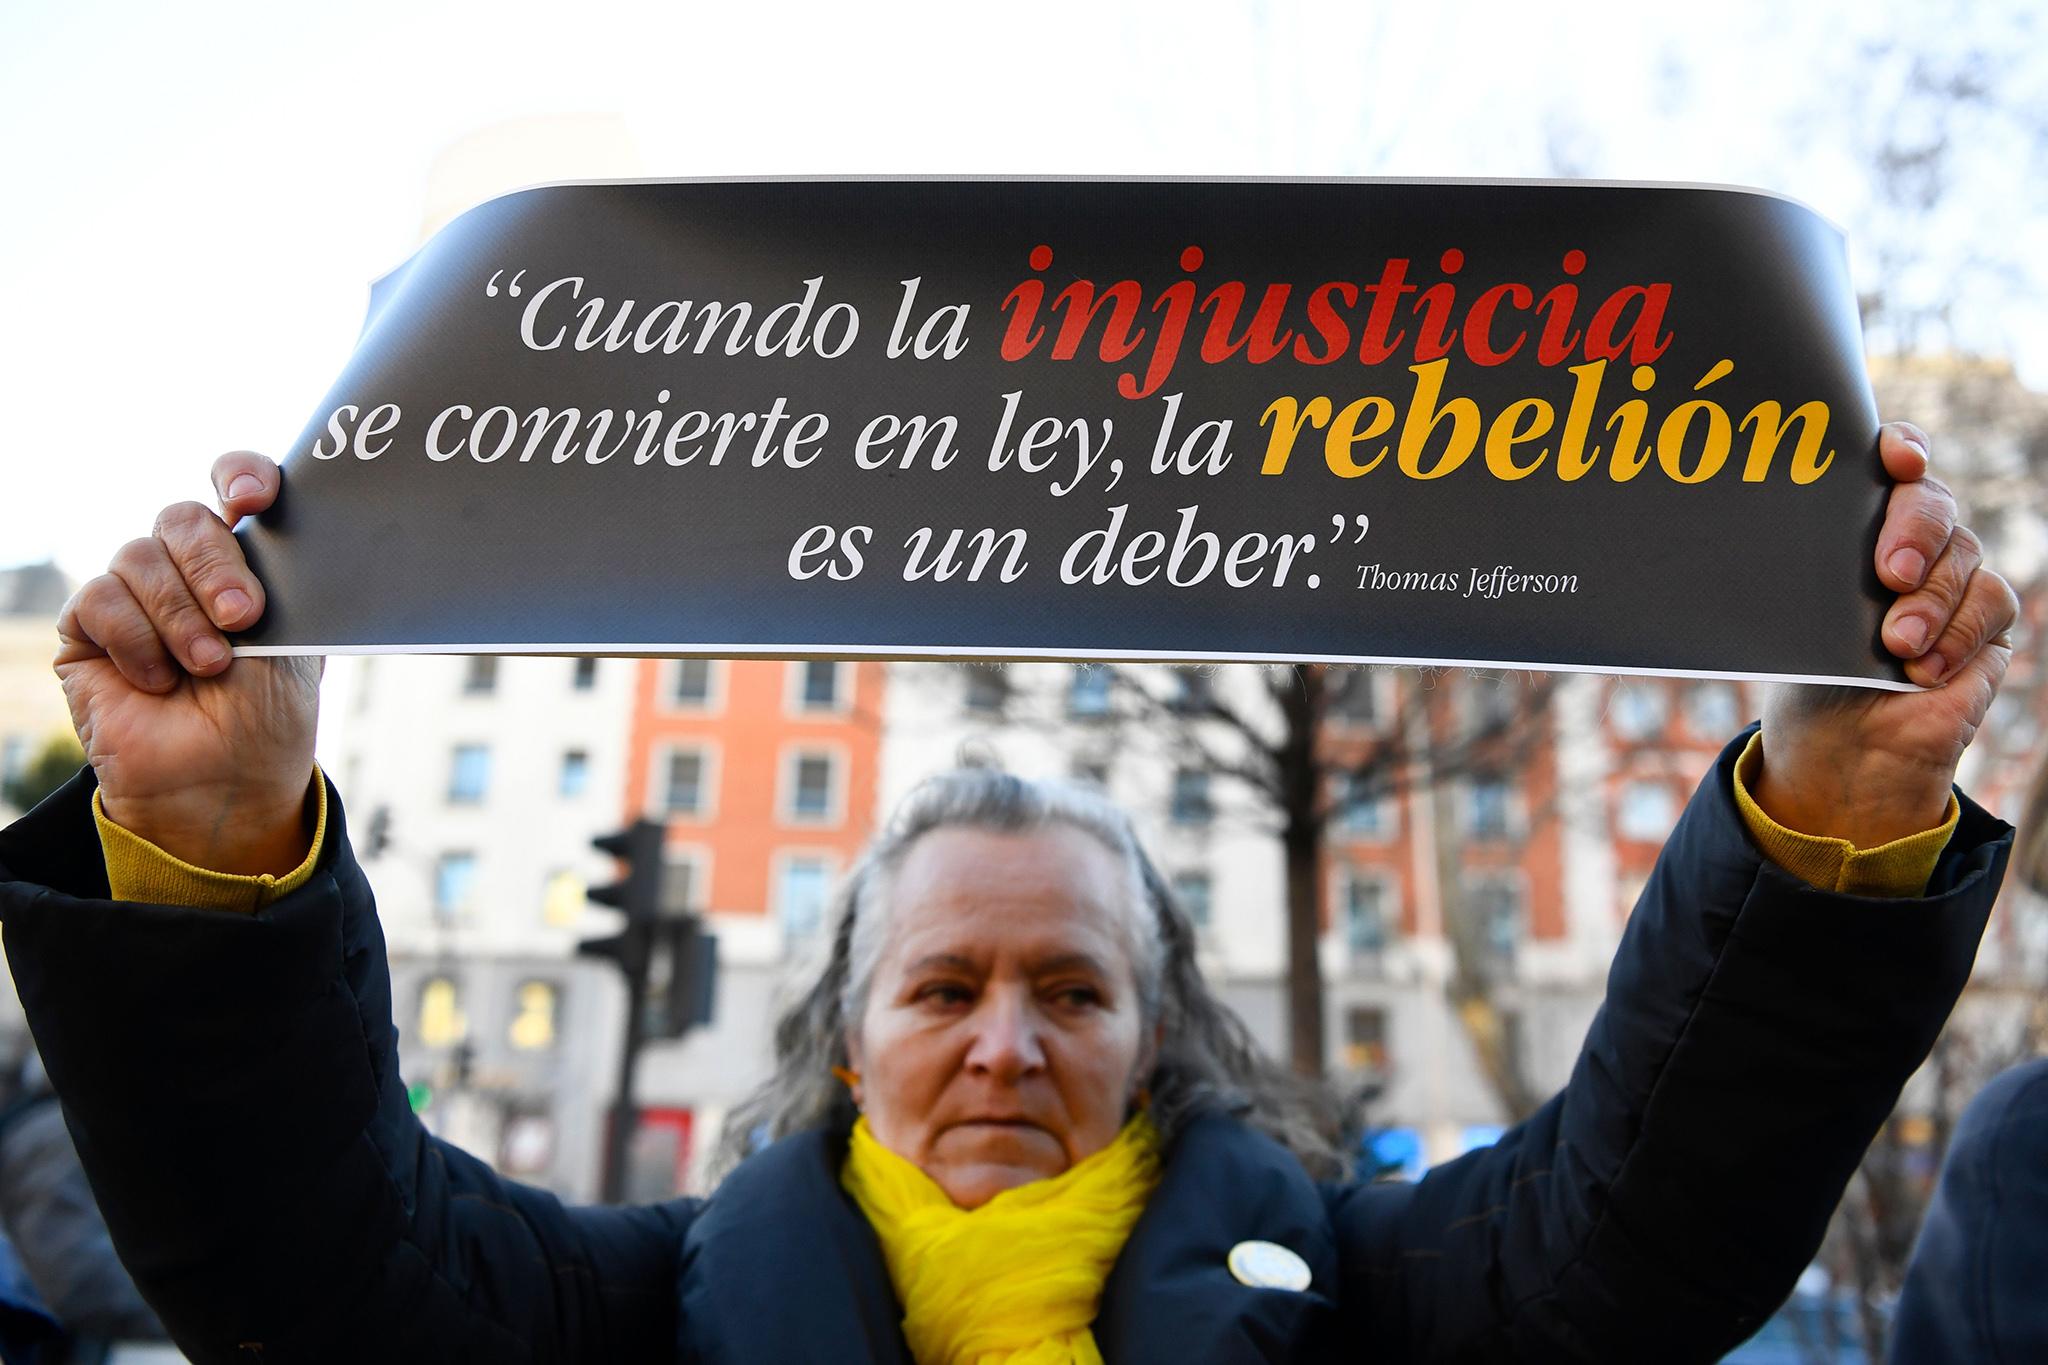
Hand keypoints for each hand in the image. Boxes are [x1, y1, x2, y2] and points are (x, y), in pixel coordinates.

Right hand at [54, 453, 320, 874]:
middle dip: (215, 565)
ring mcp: (136, 594)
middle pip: (184, 518)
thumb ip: (283, 582)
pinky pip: (100, 599)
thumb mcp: (296, 643)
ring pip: (139, 556)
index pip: (236, 485)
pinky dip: (136, 640)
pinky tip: (158, 680)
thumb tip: (270, 525)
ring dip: (179, 615)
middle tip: (244, 618)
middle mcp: (189, 568)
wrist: (223, 784)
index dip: (239, 474)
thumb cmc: (268, 715)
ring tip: (207, 668)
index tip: (251, 497)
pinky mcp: (88, 627)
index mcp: (248, 560)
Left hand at [1758, 423, 2017, 846]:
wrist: (1840, 751)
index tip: (1896, 460)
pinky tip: (1921, 669)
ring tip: (1894, 645)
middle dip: (1915, 531)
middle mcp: (1910, 540)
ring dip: (1929, 603)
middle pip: (1931, 502)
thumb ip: (1812, 575)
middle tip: (1889, 574)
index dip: (1901, 449)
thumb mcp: (1797, 621)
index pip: (1889, 462)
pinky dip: (1956, 637)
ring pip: (1964, 554)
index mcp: (1857, 526)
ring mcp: (1953, 577)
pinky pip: (1990, 605)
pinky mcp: (1987, 621)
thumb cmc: (1810, 678)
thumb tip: (1790, 537)